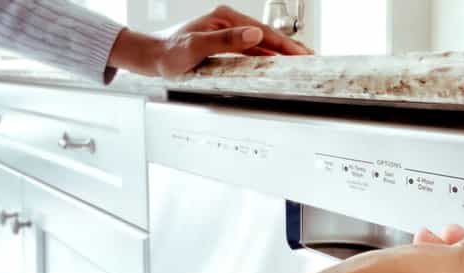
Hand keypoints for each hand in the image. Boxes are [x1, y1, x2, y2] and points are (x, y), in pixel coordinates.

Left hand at [108, 5, 312, 78]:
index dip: (286, 45)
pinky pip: (252, 50)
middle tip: (311, 57)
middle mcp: (229, 22)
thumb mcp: (197, 47)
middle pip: (268, 36)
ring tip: (299, 61)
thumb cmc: (169, 53)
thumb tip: (255, 35)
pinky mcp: (225, 44)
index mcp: (226, 18)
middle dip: (290, 47)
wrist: (152, 56)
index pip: (264, 33)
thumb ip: (226, 41)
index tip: (303, 54)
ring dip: (281, 53)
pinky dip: (267, 56)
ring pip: (262, 43)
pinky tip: (275, 63)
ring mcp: (228, 33)